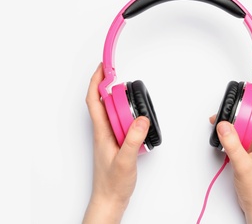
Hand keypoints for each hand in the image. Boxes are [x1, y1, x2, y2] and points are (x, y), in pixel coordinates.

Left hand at [83, 63, 149, 223]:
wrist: (110, 199)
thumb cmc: (112, 183)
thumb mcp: (125, 161)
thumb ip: (133, 139)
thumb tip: (141, 119)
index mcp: (102, 132)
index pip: (94, 101)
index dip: (96, 81)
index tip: (104, 67)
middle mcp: (104, 132)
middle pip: (101, 102)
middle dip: (107, 84)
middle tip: (117, 74)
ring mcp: (110, 137)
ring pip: (111, 111)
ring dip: (117, 99)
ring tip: (127, 92)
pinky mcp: (117, 142)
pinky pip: (119, 121)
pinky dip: (126, 113)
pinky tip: (135, 116)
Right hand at [211, 64, 251, 223]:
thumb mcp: (243, 165)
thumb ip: (232, 144)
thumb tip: (223, 124)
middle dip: (248, 99)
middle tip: (239, 94)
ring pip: (248, 119)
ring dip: (236, 116)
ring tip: (223, 118)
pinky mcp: (250, 147)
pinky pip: (242, 130)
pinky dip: (232, 127)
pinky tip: (224, 130)